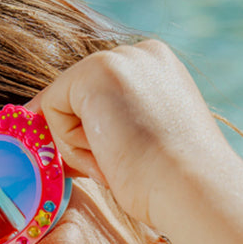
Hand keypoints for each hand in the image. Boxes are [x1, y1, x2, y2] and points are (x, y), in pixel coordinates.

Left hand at [26, 40, 235, 227]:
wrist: (190, 189)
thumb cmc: (175, 182)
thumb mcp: (150, 140)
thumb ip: (122, 123)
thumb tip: (85, 132)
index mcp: (160, 69)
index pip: (102, 95)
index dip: (94, 134)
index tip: (109, 163)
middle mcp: (140, 54)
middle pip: (78, 97)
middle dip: (83, 141)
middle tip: (111, 169)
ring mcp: (118, 59)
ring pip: (64, 104)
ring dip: (79, 146)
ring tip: (116, 164)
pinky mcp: (93, 73)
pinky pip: (51, 110)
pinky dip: (69, 145)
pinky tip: (105, 158)